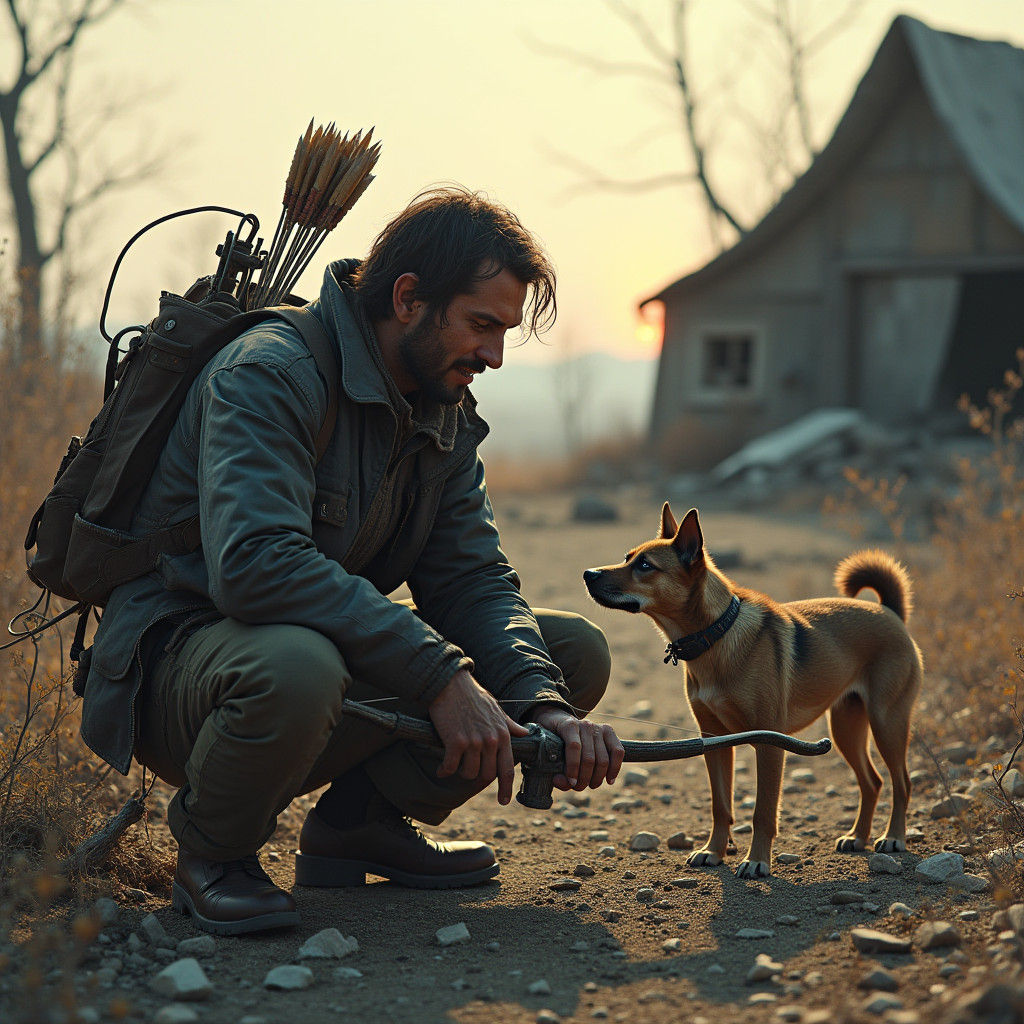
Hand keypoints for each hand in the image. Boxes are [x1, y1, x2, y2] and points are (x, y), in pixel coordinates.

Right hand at [428, 669, 529, 804]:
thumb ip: (509, 725)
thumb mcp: (496, 709)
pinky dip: (444, 770)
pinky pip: (451, 767)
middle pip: (487, 775)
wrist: (450, 684)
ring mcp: (473, 742)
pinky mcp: (455, 742)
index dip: (506, 788)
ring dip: (460, 773)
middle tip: (467, 772)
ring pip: (469, 773)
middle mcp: (491, 740)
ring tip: (454, 764)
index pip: (507, 768)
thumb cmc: (472, 695)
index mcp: (503, 734)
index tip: (503, 801)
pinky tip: (441, 768)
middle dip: (477, 777)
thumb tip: (524, 733)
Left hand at [529, 706, 623, 791]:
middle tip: (579, 787)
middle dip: (584, 779)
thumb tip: (560, 781)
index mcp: (568, 725)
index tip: (571, 783)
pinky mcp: (609, 731)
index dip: (573, 768)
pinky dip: (615, 769)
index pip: (574, 747)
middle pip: (589, 758)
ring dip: (597, 778)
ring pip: (603, 759)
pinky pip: (618, 752)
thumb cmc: (553, 740)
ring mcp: (598, 727)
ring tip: (591, 785)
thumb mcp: (548, 752)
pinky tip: (609, 780)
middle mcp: (585, 725)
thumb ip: (554, 770)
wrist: (559, 720)